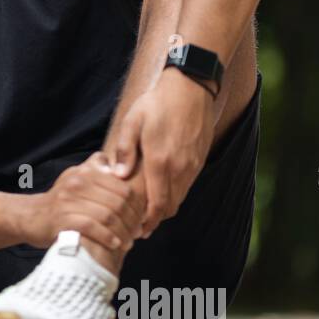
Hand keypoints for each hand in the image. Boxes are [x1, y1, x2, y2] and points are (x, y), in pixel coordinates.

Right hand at [23, 151, 145, 255]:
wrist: (31, 217)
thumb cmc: (62, 200)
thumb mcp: (77, 176)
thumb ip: (96, 166)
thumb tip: (119, 166)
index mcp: (86, 172)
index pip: (123, 188)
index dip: (137, 206)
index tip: (141, 220)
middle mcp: (77, 182)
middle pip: (118, 202)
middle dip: (133, 221)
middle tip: (138, 233)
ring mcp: (68, 201)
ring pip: (108, 216)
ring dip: (123, 232)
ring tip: (129, 242)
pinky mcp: (62, 219)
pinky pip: (92, 227)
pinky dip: (107, 237)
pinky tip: (115, 244)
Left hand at [108, 68, 216, 235]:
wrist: (191, 87)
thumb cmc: (157, 103)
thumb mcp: (132, 122)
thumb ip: (125, 151)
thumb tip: (119, 177)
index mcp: (160, 162)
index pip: (156, 205)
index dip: (147, 222)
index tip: (135, 232)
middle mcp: (180, 168)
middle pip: (170, 208)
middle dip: (155, 221)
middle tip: (138, 228)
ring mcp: (192, 165)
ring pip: (180, 198)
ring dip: (165, 209)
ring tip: (147, 214)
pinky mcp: (199, 159)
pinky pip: (187, 186)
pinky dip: (175, 195)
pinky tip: (162, 193)